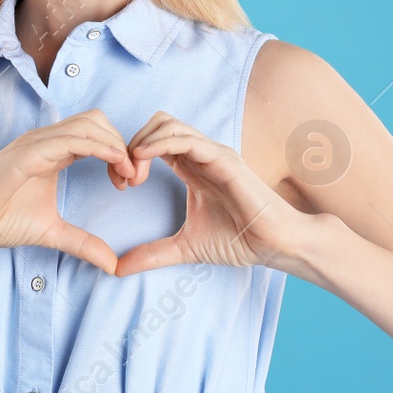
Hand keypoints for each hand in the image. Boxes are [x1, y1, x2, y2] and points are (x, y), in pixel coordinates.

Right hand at [0, 110, 137, 274]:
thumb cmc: (0, 219)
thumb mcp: (52, 232)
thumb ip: (82, 243)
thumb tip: (112, 265)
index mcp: (54, 150)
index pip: (97, 133)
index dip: (119, 152)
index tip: (129, 182)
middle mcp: (47, 139)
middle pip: (98, 121)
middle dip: (122, 143)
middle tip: (132, 177)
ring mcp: (36, 142)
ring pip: (88, 124)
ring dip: (115, 144)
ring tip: (126, 173)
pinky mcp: (27, 152)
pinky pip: (69, 139)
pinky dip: (97, 146)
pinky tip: (113, 162)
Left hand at [114, 112, 310, 276]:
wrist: (274, 244)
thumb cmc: (239, 239)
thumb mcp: (184, 247)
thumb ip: (153, 254)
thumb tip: (118, 268)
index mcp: (192, 167)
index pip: (153, 141)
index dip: (130, 155)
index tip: (119, 183)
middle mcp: (201, 154)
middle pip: (157, 124)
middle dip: (131, 144)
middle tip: (123, 177)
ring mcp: (213, 153)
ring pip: (168, 124)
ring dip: (142, 142)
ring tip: (132, 173)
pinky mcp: (223, 159)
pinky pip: (188, 139)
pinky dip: (160, 143)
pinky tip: (143, 159)